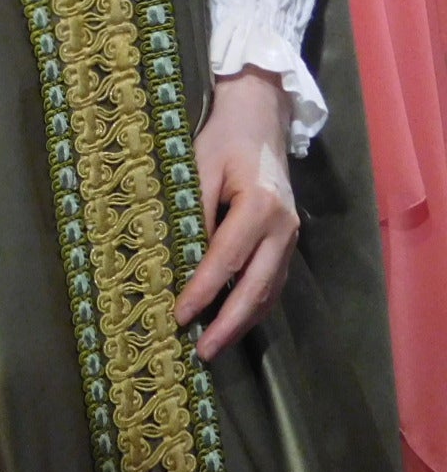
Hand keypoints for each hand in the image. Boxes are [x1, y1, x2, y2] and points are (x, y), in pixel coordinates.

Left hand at [174, 70, 298, 359]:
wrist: (260, 120)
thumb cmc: (222, 139)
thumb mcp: (198, 167)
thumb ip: (193, 212)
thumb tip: (181, 259)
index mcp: (260, 205)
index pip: (226, 258)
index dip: (203, 290)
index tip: (181, 315)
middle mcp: (282, 227)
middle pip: (256, 286)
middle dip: (228, 323)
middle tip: (202, 351)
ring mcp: (291, 236)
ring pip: (268, 290)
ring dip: (242, 321)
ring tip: (214, 345)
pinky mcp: (289, 241)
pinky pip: (272, 281)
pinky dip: (253, 304)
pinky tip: (233, 321)